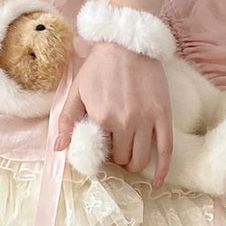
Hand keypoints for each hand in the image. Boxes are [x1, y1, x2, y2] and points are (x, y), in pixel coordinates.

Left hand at [55, 40, 173, 189]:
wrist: (127, 43)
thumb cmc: (99, 66)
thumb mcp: (76, 91)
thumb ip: (67, 120)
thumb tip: (59, 148)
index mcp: (102, 118)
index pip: (102, 152)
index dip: (101, 154)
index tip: (101, 148)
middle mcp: (126, 122)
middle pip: (123, 158)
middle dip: (118, 159)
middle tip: (116, 149)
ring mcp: (147, 120)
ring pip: (141, 158)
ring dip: (134, 164)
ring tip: (130, 158)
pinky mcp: (163, 115)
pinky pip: (166, 149)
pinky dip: (163, 169)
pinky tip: (158, 183)